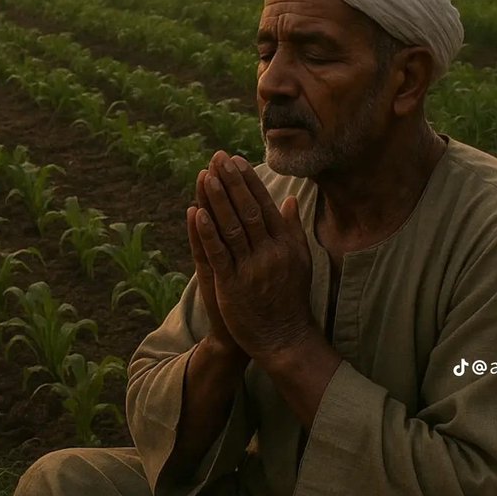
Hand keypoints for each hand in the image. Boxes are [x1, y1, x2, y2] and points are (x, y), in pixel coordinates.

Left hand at [194, 150, 315, 362]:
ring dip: (218, 200)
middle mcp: (270, 252)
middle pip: (248, 210)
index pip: (266, 205)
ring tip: (207, 176)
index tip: (237, 161)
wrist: (284, 337)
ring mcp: (252, 268)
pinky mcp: (233, 285)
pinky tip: (196, 213)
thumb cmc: (291, 297)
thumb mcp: (300, 260)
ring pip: (232, 228)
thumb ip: (293, 229)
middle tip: (219, 158)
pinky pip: (219, 254)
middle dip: (233, 183)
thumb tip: (291, 199)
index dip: (250, 182)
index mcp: (286, 244)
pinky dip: (207, 232)